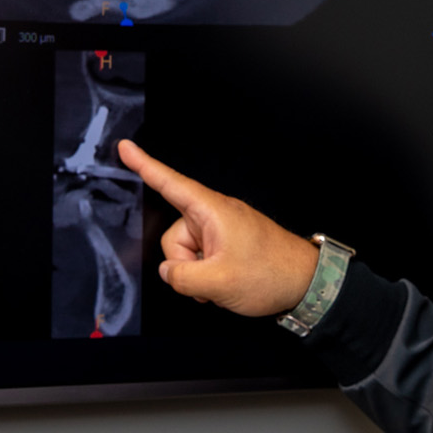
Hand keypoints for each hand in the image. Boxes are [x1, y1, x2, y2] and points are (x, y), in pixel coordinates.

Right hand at [117, 140, 319, 317]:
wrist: (307, 284)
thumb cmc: (272, 274)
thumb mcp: (219, 282)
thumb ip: (181, 277)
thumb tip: (169, 272)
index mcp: (212, 211)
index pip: (171, 183)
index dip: (145, 165)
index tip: (125, 148)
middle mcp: (215, 216)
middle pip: (173, 236)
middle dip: (183, 263)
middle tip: (211, 278)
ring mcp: (222, 230)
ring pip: (185, 252)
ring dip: (197, 272)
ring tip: (222, 282)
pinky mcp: (227, 244)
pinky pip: (201, 258)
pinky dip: (206, 274)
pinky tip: (224, 283)